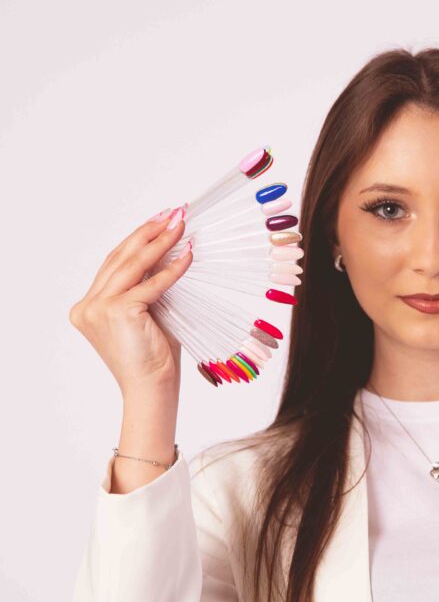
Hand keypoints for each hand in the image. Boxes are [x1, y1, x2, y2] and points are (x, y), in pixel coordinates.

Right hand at [68, 208, 191, 396]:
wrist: (152, 388)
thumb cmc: (153, 356)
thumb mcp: (149, 311)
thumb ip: (149, 284)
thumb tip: (169, 248)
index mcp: (88, 307)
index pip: (114, 263)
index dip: (137, 239)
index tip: (158, 220)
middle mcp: (87, 306)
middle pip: (120, 258)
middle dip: (148, 232)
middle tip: (171, 214)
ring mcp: (98, 308)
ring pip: (132, 266)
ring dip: (159, 242)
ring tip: (180, 225)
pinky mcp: (117, 311)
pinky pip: (151, 284)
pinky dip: (172, 268)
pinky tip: (188, 254)